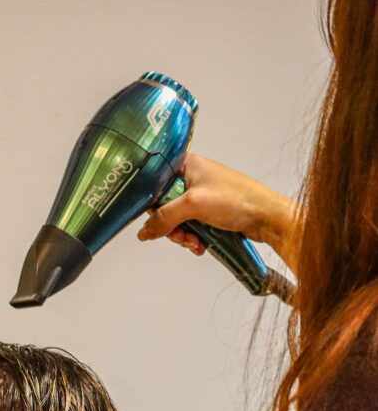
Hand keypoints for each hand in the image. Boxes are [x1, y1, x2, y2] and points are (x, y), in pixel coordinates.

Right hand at [137, 154, 301, 273]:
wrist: (266, 216)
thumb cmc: (238, 199)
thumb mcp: (194, 205)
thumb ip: (165, 217)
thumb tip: (144, 231)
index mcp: (187, 166)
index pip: (156, 186)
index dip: (155, 207)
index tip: (158, 223)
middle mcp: (193, 179)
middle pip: (165, 207)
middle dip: (172, 227)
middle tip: (184, 236)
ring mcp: (202, 197)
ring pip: (178, 221)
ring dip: (184, 236)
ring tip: (197, 243)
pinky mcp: (210, 212)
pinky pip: (191, 228)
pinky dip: (194, 239)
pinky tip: (203, 244)